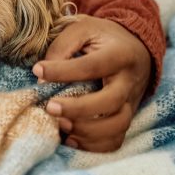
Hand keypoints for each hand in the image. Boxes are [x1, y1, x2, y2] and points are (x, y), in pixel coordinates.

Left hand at [33, 15, 151, 151]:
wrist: (136, 48)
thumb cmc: (103, 37)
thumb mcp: (83, 29)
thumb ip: (62, 47)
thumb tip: (43, 80)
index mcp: (120, 54)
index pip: (93, 66)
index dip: (63, 71)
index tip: (37, 70)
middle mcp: (129, 81)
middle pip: (111, 102)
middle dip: (78, 109)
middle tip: (50, 107)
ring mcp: (131, 102)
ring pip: (117, 126)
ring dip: (87, 131)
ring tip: (60, 124)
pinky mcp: (127, 118)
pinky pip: (116, 140)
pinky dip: (94, 146)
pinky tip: (71, 138)